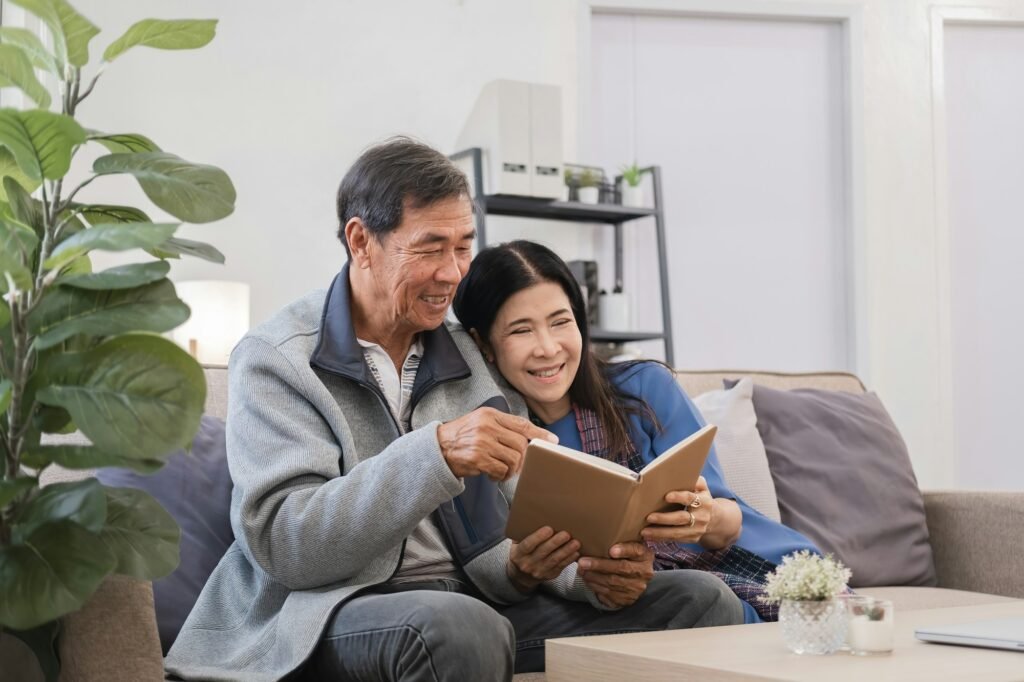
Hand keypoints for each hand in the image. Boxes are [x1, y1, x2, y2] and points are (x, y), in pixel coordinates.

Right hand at [437, 407, 556, 480]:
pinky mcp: (477, 458)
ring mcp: (482, 442)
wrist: (437, 448)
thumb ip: (503, 426)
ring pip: (513, 459)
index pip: (521, 424)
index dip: (539, 433)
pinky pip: (500, 470)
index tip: (552, 440)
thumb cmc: (462, 436)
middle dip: (522, 459)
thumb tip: (530, 438)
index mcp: (491, 415)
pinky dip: (500, 476)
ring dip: (511, 470)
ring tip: (502, 471)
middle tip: (516, 465)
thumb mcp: (482, 421)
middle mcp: (487, 426)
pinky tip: (492, 474)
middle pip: (520, 444)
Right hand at [507, 526, 579, 592]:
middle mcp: (528, 564)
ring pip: (554, 560)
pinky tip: (576, 552)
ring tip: (576, 542)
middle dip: (555, 543)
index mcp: (518, 554)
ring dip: (566, 551)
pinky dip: (569, 559)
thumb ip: (523, 533)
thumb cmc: (522, 552)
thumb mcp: (517, 544)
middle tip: (566, 534)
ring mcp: (539, 571)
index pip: (528, 545)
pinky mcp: (550, 575)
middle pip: (543, 552)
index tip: (549, 529)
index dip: (538, 537)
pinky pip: (561, 566)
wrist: (522, 575)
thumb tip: (534, 515)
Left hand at [577, 542, 653, 607]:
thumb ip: (620, 539)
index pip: (636, 551)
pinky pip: (608, 593)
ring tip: (581, 569)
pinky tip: (587, 579)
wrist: (634, 577)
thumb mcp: (628, 545)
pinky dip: (595, 586)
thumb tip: (597, 533)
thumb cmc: (626, 556)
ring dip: (593, 576)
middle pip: (621, 568)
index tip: (611, 550)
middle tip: (582, 561)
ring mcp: (636, 588)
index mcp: (646, 555)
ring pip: (612, 582)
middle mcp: (644, 572)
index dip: (624, 550)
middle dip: (599, 565)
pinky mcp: (627, 599)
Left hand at [641, 475, 714, 543]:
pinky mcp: (692, 538)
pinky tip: (650, 536)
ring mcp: (697, 530)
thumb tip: (681, 472)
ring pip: (677, 532)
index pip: (690, 498)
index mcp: (704, 501)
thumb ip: (694, 480)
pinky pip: (675, 539)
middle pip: (681, 518)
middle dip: (664, 518)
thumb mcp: (702, 488)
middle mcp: (701, 517)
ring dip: (659, 532)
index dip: (678, 497)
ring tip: (644, 531)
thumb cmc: (701, 498)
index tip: (666, 496)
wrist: (714, 518)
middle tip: (649, 517)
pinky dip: (662, 538)